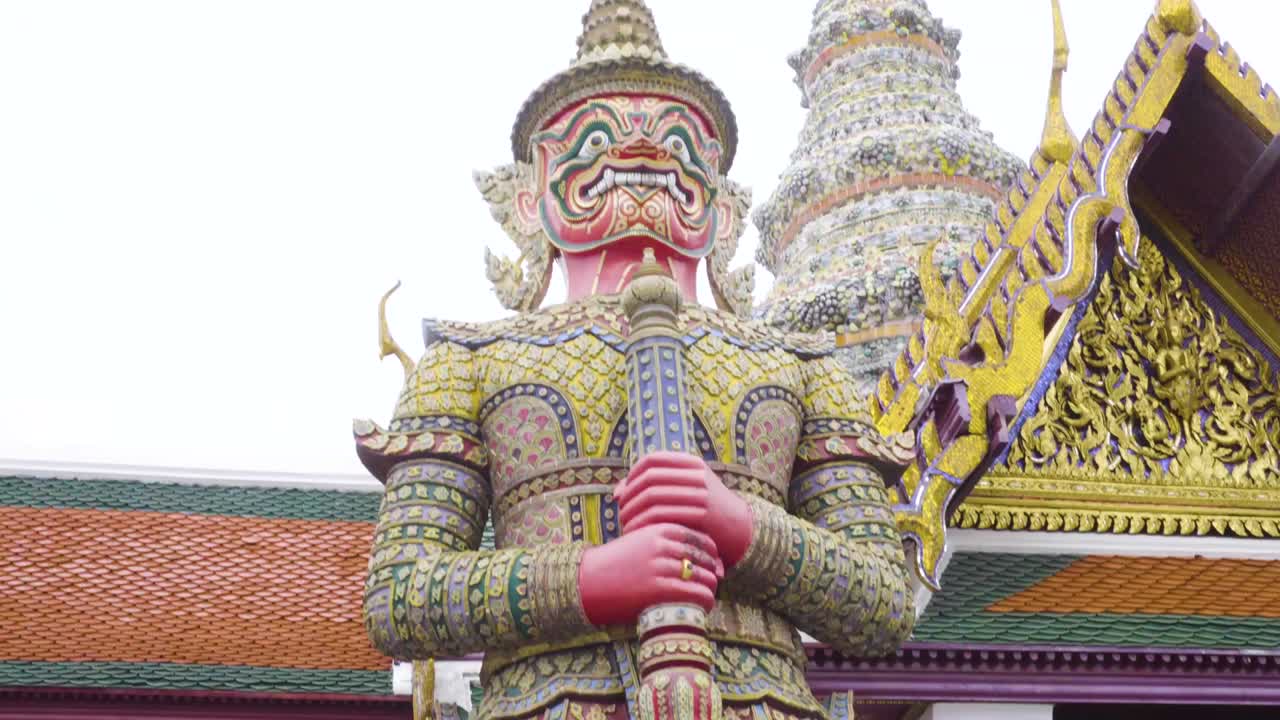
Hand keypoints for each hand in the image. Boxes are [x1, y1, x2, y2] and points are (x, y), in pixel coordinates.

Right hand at [578, 523, 720, 625]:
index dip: (712, 553)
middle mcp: (663, 545)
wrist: (588, 581)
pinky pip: (697, 594)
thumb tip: (698, 552)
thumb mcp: (640, 539)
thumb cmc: (616, 562)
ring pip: (704, 577)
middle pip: (705, 557)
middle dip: (713, 570)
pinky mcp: (659, 589)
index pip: (701, 538)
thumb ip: (665, 540)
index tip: (714, 564)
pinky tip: (704, 607)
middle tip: (714, 582)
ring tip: (708, 596)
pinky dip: (706, 601)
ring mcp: (661, 567)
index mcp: (660, 528)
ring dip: (711, 588)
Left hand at [615, 452, 753, 568]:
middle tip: (620, 510)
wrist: (740, 528)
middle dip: (629, 495)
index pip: (652, 460)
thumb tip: (616, 493)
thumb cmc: (704, 509)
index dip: (632, 474)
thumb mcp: (684, 489)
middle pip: (649, 478)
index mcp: (691, 463)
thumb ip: (654, 487)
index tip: (624, 491)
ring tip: (625, 523)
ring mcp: (701, 493)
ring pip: (653, 497)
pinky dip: (644, 523)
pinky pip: (663, 515)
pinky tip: (637, 532)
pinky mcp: (701, 514)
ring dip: (633, 511)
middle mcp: (696, 475)